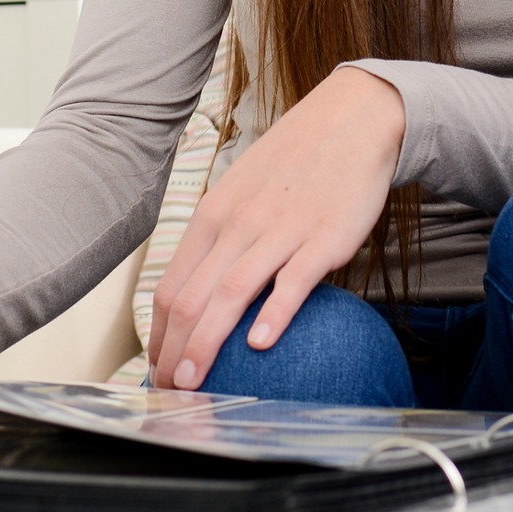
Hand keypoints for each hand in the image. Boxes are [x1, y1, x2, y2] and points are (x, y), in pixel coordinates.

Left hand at [147, 66, 405, 390]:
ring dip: (206, 346)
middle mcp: (238, 224)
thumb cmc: (299, 161)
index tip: (159, 369)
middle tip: (171, 392)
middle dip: (172, 353)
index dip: (157, 336)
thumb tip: (204, 288)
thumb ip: (223, 236)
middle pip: (190, 299)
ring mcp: (280, 231)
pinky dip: (273, 315)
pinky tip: (261, 344)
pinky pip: (292, 282)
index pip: (169, 287)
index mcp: (213, 216)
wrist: (355, 120)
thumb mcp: (245, 191)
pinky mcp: (324, 238)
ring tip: (197, 384)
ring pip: (229, 295)